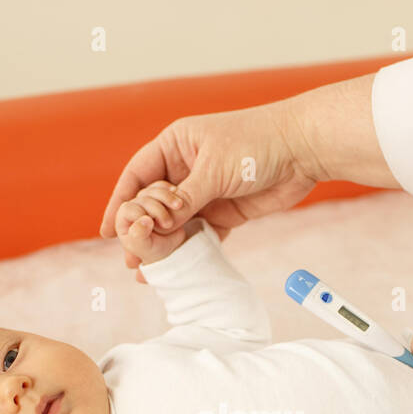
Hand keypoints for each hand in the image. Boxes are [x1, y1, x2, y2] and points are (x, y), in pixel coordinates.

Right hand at [98, 103, 319, 281]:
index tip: (108, 229)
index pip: (137, 175)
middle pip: (153, 203)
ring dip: (163, 245)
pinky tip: (178, 267)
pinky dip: (189, 250)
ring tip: (148, 271)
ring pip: (176, 222)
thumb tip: (160, 226)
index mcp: (176, 145)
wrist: (304, 148)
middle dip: (141, 230)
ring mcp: (206, 190)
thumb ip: (186, 199)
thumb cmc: (257, 143)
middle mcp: (187, 167)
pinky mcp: (226, 209)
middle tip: (131, 258)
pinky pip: (201, 233)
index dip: (120, 201)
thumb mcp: (214, 169)